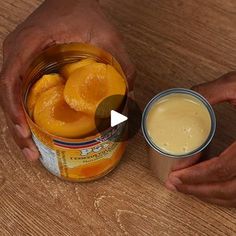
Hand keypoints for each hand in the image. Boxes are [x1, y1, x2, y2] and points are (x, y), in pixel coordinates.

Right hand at [0, 0, 134, 160]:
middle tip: (31, 152)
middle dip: (16, 128)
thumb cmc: (82, 10)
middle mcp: (16, 52)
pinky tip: (35, 128)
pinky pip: (18, 91)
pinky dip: (23, 112)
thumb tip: (129, 97)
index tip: (26, 132)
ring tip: (31, 148)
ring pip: (10, 97)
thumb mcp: (108, 36)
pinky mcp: (25, 64)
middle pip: (6, 96)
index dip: (13, 109)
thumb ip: (122, 64)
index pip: (10, 79)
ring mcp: (18, 59)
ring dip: (18, 124)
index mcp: (29, 43)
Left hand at [165, 72, 235, 206]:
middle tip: (176, 185)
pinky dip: (225, 193)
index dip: (197, 175)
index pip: (223, 169)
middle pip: (230, 190)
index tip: (177, 175)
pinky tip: (210, 186)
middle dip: (199, 190)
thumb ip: (211, 92)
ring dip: (211, 196)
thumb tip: (184, 99)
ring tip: (188, 188)